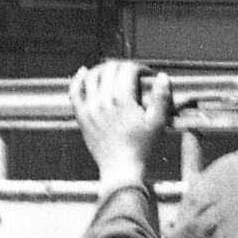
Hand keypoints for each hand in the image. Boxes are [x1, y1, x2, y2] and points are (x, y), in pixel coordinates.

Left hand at [71, 57, 169, 188]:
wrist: (121, 170)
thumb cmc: (142, 148)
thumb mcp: (157, 123)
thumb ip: (161, 97)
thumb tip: (163, 77)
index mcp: (122, 98)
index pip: (128, 69)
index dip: (139, 68)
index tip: (146, 75)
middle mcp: (103, 99)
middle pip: (109, 68)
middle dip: (123, 66)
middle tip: (132, 74)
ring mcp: (90, 107)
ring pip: (92, 76)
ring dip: (103, 69)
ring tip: (113, 73)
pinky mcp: (82, 117)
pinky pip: (75, 92)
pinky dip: (78, 79)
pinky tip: (83, 72)